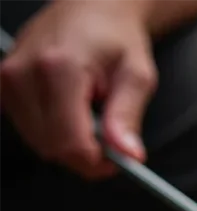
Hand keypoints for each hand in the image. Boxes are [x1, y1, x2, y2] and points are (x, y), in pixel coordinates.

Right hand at [0, 0, 156, 178]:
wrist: (91, 9)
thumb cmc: (116, 38)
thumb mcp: (137, 76)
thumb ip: (128, 117)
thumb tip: (129, 154)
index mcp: (58, 68)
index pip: (69, 142)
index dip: (96, 163)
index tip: (117, 161)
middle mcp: (24, 73)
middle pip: (51, 147)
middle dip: (85, 154)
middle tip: (110, 138)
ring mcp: (7, 79)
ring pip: (39, 142)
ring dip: (68, 141)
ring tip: (90, 113)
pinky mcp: (2, 85)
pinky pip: (28, 129)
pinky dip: (53, 130)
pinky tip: (70, 110)